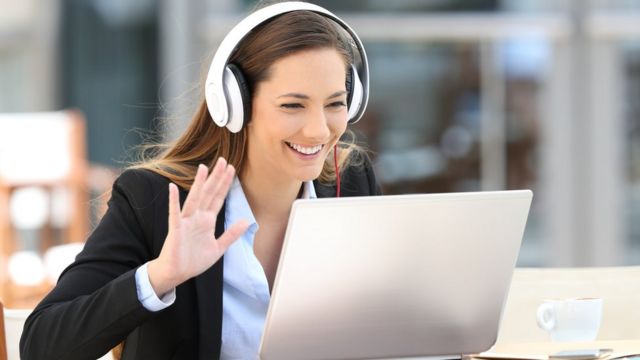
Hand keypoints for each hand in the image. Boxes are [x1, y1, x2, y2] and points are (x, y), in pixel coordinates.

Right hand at [147, 158, 248, 294]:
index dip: (225, 184)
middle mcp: (197, 218)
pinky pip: (174, 214)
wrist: (177, 274)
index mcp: (207, 221)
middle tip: (224, 161)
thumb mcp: (218, 248)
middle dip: (216, 178)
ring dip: (199, 184)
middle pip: (209, 194)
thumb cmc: (194, 260)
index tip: (232, 169)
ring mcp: (186, 222)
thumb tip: (246, 221)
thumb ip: (231, 234)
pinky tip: (172, 188)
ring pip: (194, 199)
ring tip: (204, 168)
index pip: (218, 198)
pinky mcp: (176, 230)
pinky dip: (173, 201)